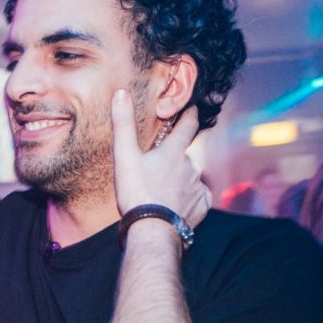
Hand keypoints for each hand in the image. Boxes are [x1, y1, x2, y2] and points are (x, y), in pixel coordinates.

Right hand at [111, 90, 210, 227]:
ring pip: (192, 176)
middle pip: (187, 155)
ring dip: (182, 179)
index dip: (190, 115)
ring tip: (165, 189)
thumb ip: (123, 124)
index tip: (193, 109)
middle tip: (164, 164)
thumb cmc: (136, 193)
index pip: (187, 125)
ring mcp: (197, 186)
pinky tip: (179, 203)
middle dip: (178, 157)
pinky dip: (191, 197)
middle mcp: (191, 165)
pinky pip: (199, 196)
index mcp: (173, 151)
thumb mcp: (124, 156)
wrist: (152, 230)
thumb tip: (121, 92)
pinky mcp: (201, 206)